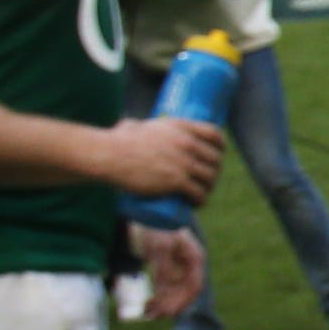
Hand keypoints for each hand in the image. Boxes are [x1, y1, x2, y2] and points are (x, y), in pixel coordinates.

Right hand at [92, 116, 222, 204]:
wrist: (108, 156)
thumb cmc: (115, 141)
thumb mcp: (135, 126)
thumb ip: (138, 125)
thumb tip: (132, 127)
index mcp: (181, 127)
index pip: (214, 134)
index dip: (220, 145)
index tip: (218, 153)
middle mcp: (187, 143)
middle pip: (214, 159)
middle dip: (213, 170)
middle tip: (203, 178)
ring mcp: (184, 163)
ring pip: (209, 177)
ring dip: (208, 187)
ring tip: (200, 193)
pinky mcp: (177, 181)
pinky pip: (199, 193)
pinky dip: (201, 200)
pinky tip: (197, 204)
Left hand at [126, 223, 200, 319]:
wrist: (146, 213)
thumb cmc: (157, 227)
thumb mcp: (160, 248)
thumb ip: (164, 269)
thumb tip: (165, 291)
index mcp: (194, 258)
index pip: (194, 285)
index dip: (183, 300)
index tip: (169, 313)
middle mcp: (189, 264)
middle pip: (184, 291)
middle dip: (170, 304)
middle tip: (154, 316)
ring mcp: (178, 266)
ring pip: (174, 290)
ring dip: (163, 303)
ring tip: (147, 312)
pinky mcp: (166, 267)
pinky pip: (165, 286)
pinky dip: (158, 295)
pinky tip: (148, 302)